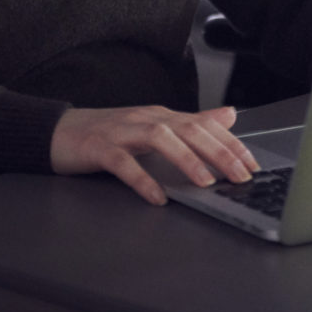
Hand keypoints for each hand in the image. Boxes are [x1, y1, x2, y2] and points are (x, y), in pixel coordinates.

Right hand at [49, 104, 259, 205]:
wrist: (59, 131)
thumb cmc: (107, 133)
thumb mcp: (154, 126)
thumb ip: (192, 122)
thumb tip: (229, 115)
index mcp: (161, 116)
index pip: (203, 123)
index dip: (230, 142)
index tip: (252, 163)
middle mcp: (145, 119)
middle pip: (187, 128)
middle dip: (218, 151)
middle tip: (240, 174)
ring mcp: (122, 131)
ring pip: (160, 138)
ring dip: (185, 159)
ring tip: (205, 182)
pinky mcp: (100, 148)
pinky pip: (123, 163)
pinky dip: (142, 179)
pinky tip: (157, 196)